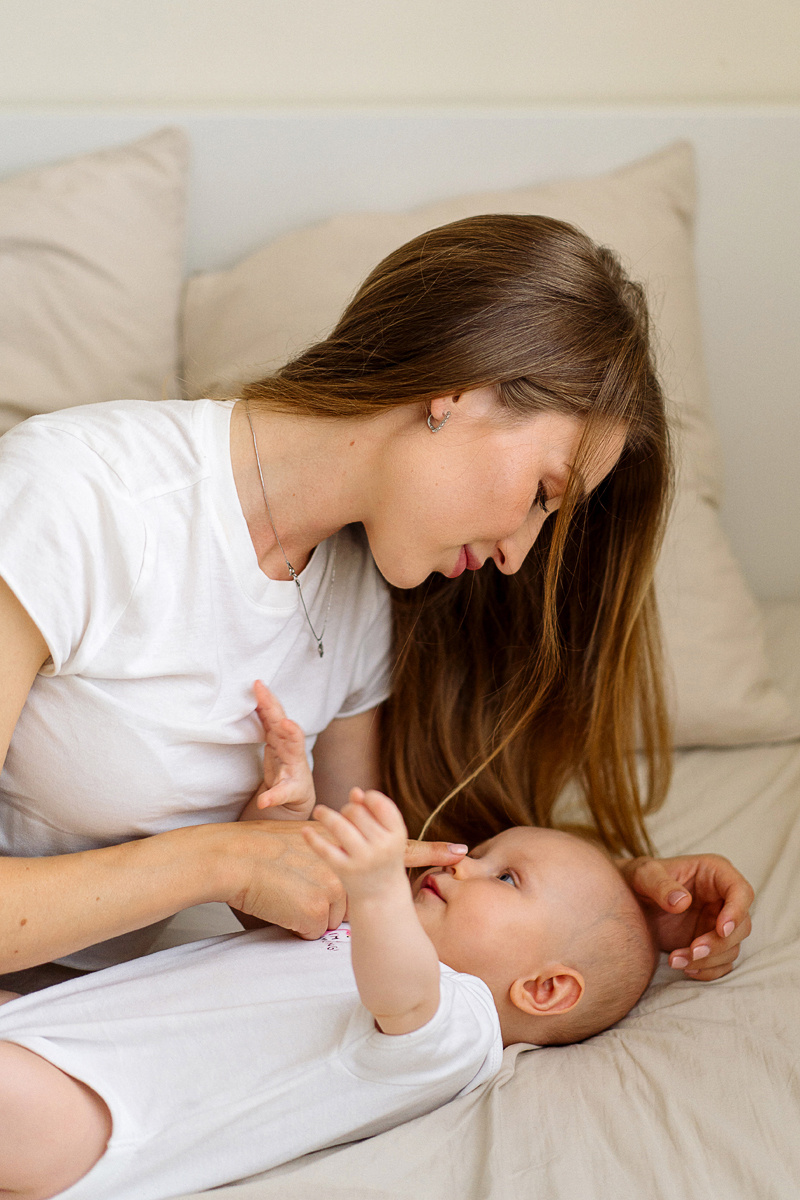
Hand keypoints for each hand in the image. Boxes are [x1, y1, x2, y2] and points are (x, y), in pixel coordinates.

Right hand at [226, 819, 345, 938]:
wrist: (234, 857)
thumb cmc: (257, 847)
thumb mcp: (303, 838)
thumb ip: (325, 856)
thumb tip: (335, 880)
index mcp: (340, 845)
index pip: (351, 880)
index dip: (329, 888)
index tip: (311, 883)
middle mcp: (342, 865)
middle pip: (346, 904)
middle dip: (323, 905)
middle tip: (295, 891)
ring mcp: (331, 888)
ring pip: (330, 921)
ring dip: (311, 917)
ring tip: (286, 896)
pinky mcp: (316, 911)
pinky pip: (313, 934)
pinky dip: (296, 928)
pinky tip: (281, 907)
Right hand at [252, 680, 315, 819]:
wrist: (297, 788)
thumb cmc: (294, 792)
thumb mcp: (287, 796)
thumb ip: (277, 797)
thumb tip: (264, 803)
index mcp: (295, 756)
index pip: (296, 740)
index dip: (291, 731)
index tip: (285, 722)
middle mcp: (290, 742)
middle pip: (281, 720)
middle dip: (272, 705)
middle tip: (261, 688)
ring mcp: (282, 737)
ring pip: (274, 715)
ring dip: (266, 700)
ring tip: (257, 685)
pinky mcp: (274, 736)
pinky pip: (267, 718)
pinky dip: (261, 707)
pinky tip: (254, 695)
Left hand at [304, 789, 408, 900]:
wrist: (381, 895)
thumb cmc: (382, 855)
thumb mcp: (386, 834)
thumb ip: (373, 811)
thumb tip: (355, 791)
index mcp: (397, 834)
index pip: (380, 804)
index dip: (368, 798)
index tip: (362, 801)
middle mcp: (382, 847)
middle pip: (356, 812)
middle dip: (347, 809)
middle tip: (345, 816)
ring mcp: (363, 859)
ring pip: (339, 825)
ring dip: (326, 815)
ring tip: (318, 812)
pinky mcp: (344, 870)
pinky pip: (325, 849)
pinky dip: (313, 838)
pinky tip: (305, 831)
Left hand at [619, 853, 753, 980]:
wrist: (628, 901)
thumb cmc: (639, 879)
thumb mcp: (643, 874)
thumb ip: (660, 884)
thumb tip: (682, 902)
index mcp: (714, 873)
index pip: (741, 891)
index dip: (737, 912)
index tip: (721, 930)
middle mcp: (722, 899)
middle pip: (741, 926)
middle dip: (719, 943)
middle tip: (694, 951)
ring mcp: (717, 922)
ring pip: (731, 948)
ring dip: (708, 960)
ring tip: (676, 960)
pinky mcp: (710, 943)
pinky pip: (720, 963)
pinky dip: (706, 970)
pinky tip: (684, 969)